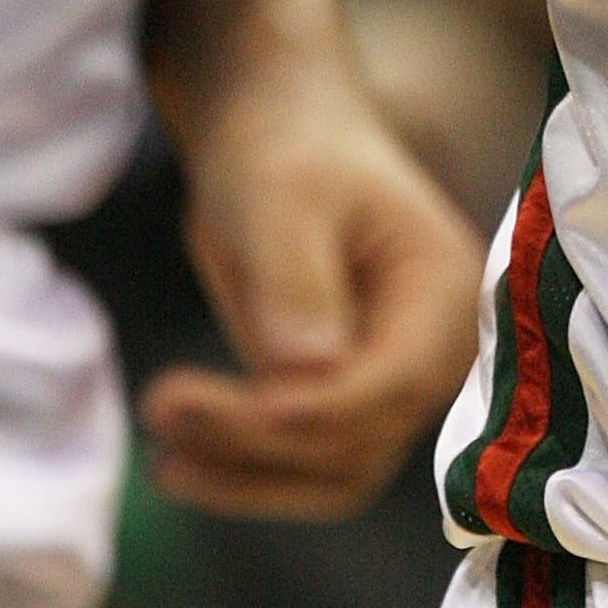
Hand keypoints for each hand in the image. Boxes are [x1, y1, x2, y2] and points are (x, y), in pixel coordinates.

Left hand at [141, 54, 483, 518]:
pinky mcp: (343, 399)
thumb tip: (308, 369)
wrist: (276, 133)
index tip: (249, 406)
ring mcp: (389, 380)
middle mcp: (431, 348)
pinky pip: (302, 463)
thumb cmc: (288, 146)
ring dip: (249, 475)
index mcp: (444, 288)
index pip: (395, 381)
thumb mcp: (283, 194)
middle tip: (163, 404)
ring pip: (333, 473)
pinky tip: (179, 457)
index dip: (324, 410)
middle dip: (264, 441)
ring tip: (164, 452)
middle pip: (362, 438)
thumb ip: (296, 278)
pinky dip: (244, 471)